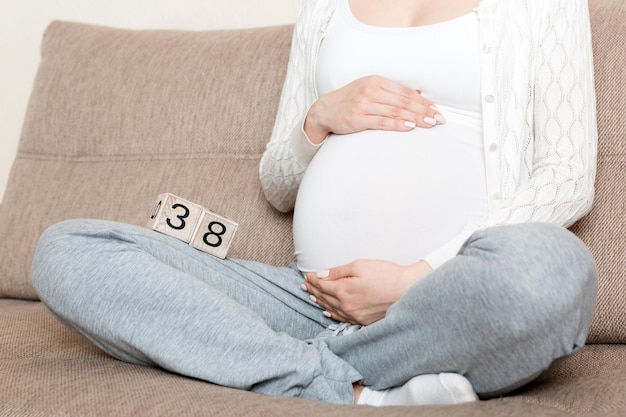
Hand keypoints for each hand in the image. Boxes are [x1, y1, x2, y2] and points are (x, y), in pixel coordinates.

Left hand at [303, 259, 432, 325]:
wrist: (408, 289)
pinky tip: (328, 310)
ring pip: (331, 309)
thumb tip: (321, 275)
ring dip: (321, 301)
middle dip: (314, 290)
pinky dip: (332, 313)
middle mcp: (347, 306)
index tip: (307, 275)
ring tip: (313, 295)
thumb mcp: (360, 266)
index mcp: (344, 291)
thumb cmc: (386, 274)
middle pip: (325, 297)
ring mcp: (355, 315)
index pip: (322, 285)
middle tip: (306, 285)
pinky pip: (342, 318)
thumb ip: (338, 272)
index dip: (313, 279)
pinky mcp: (364, 321)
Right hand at [304, 75, 444, 143]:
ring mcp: (363, 103)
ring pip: (395, 111)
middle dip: (424, 110)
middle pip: (403, 101)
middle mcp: (370, 90)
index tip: (436, 109)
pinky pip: (382, 121)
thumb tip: (418, 93)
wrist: (324, 111)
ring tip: (430, 124)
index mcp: (376, 80)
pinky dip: (398, 124)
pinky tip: (410, 127)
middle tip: (439, 119)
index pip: (405, 91)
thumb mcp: (370, 90)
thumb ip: (392, 92)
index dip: (423, 101)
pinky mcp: (358, 118)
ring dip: (415, 118)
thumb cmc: (350, 101)